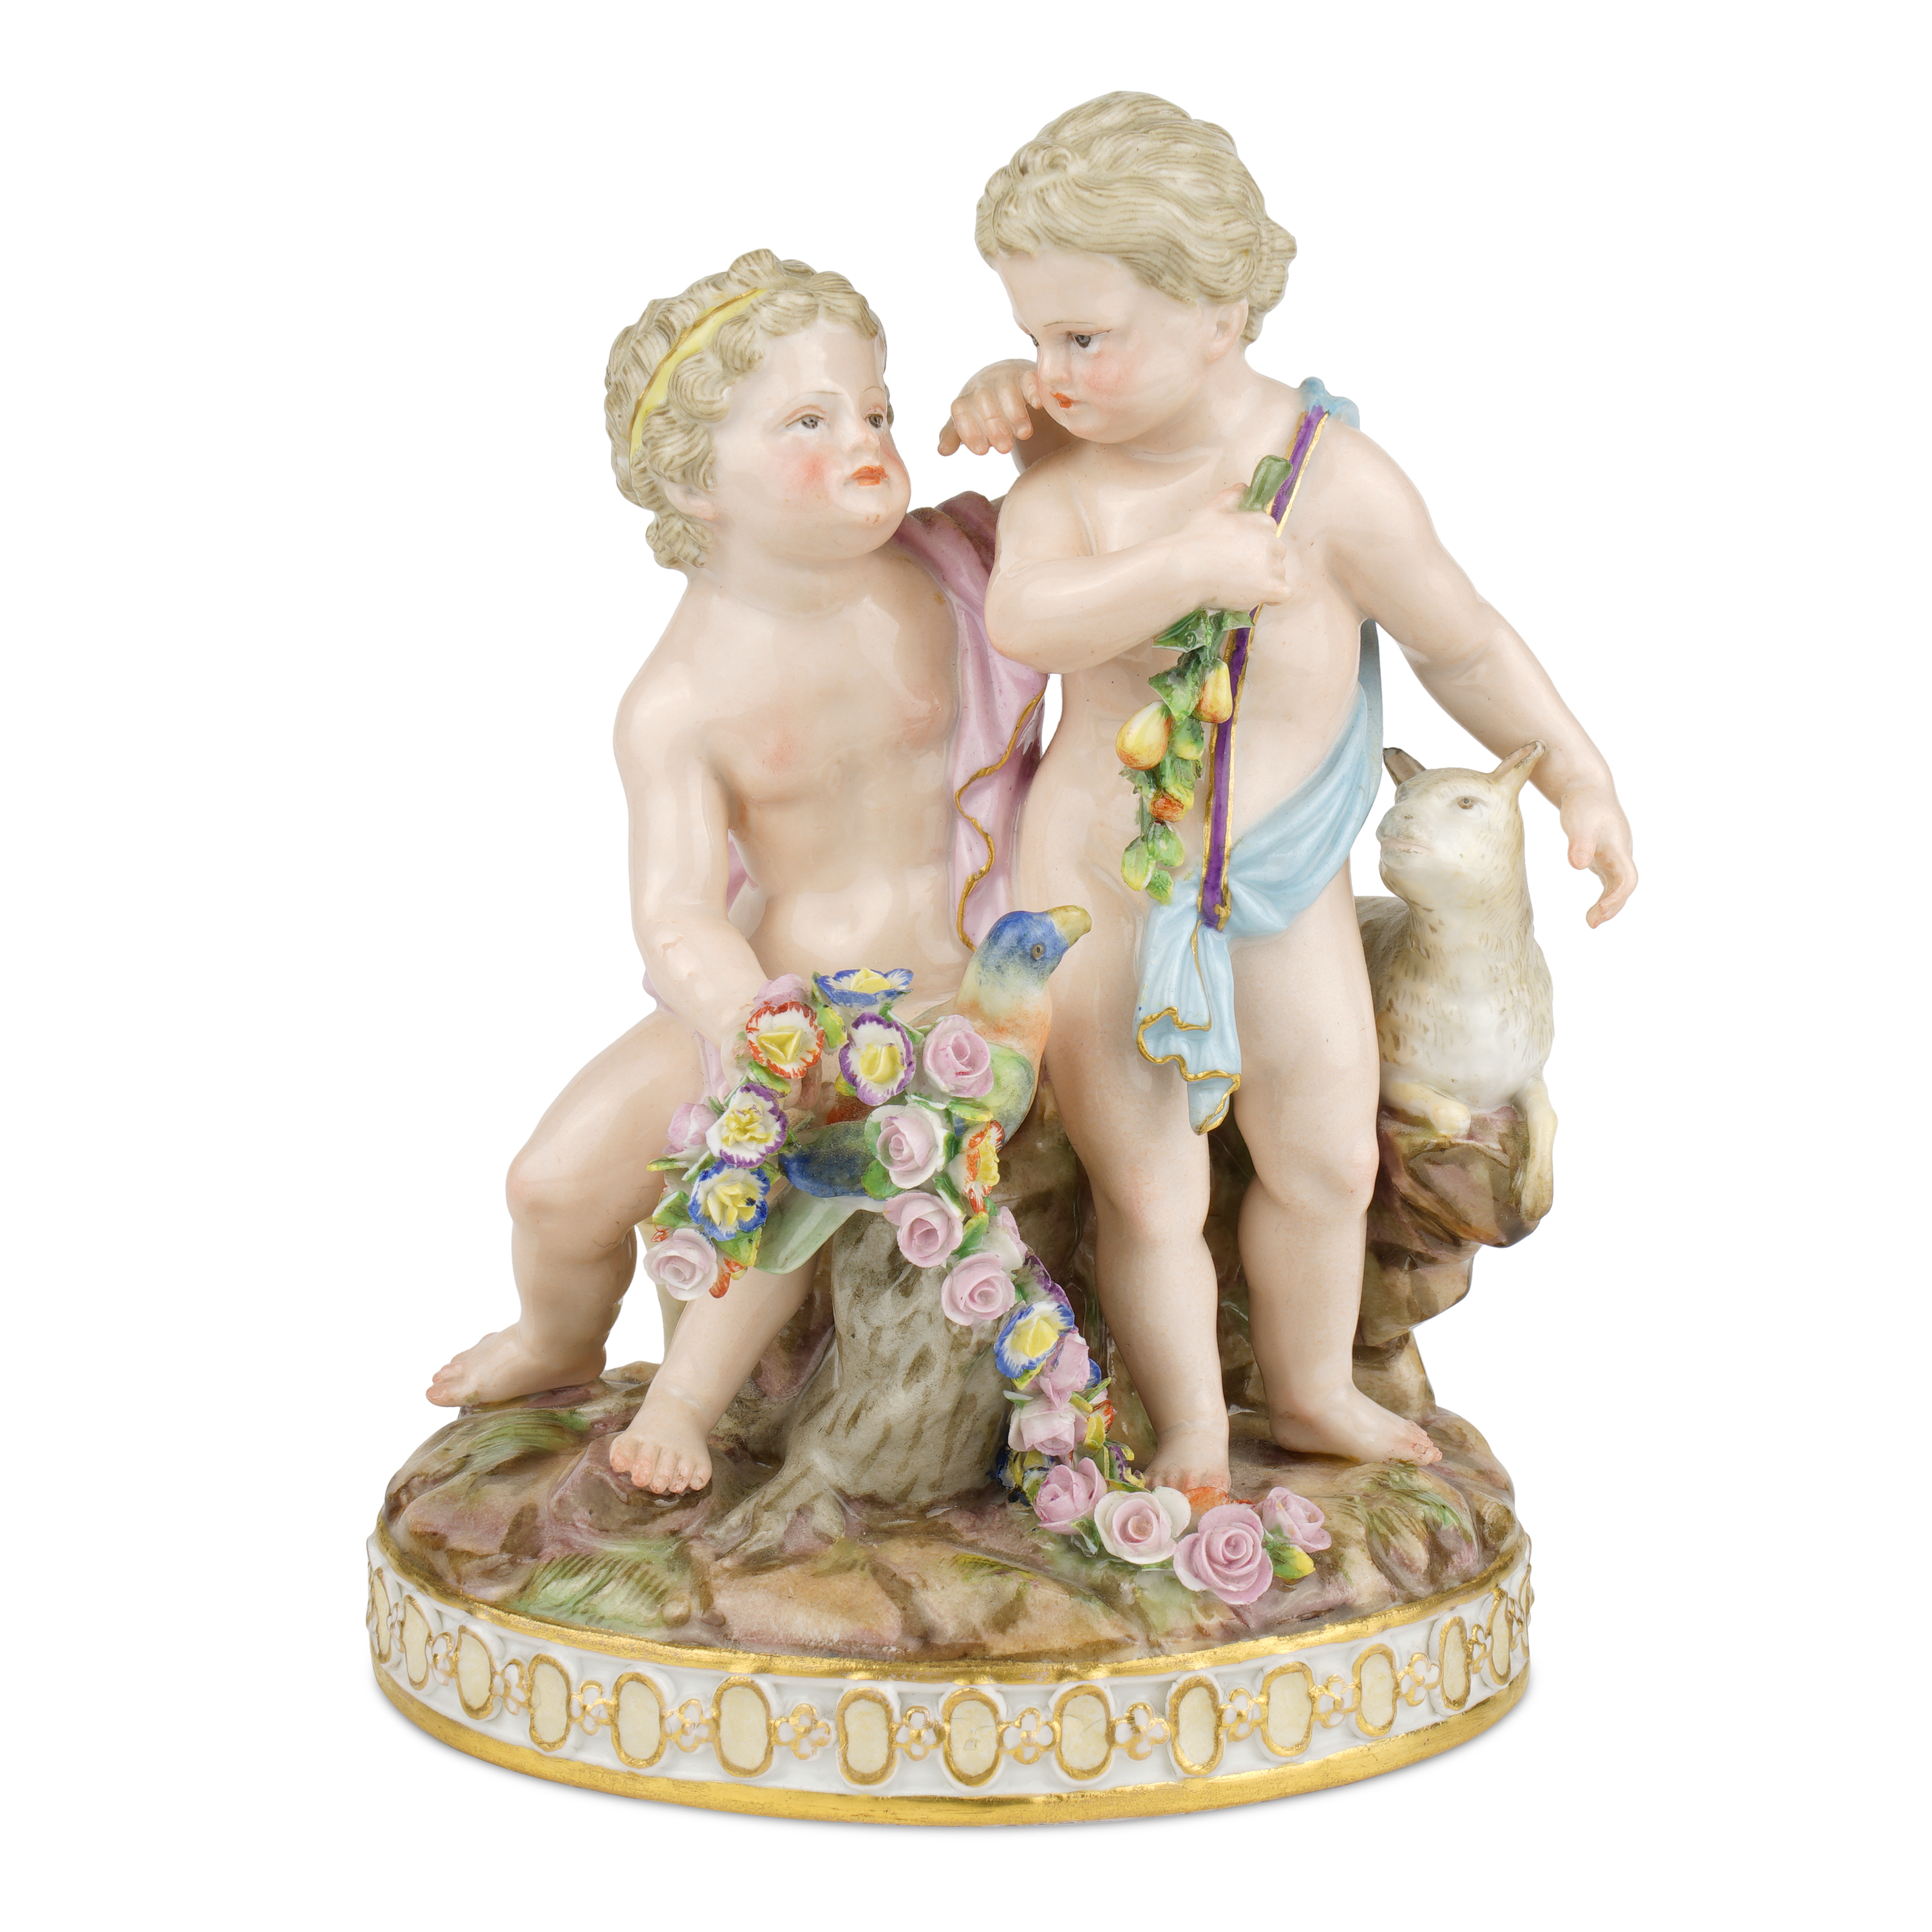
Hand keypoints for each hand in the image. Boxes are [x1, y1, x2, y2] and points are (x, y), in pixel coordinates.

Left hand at [938, 360, 1040, 455]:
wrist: (1010, 380)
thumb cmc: (986, 408)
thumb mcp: (970, 420)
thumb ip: (956, 435)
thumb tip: (942, 450)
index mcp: (966, 398)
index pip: (960, 409)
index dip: (969, 430)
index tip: (981, 451)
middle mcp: (983, 385)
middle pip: (983, 400)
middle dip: (994, 426)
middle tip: (1004, 449)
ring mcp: (1005, 377)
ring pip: (1006, 390)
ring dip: (1015, 414)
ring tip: (1022, 435)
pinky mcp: (1027, 374)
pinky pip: (1029, 378)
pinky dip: (1033, 390)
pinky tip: (1036, 405)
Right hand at [1174, 486, 1299, 611]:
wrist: (1186, 569)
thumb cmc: (1194, 540)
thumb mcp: (1210, 510)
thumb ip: (1230, 497)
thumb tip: (1244, 487)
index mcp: (1259, 521)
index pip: (1269, 531)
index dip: (1254, 544)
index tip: (1240, 553)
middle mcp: (1270, 541)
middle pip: (1276, 553)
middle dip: (1262, 562)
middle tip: (1238, 572)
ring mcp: (1271, 565)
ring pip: (1279, 574)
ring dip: (1265, 580)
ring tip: (1240, 586)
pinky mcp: (1269, 587)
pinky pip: (1283, 594)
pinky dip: (1273, 597)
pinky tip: (1259, 597)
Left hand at [1559, 787, 1636, 925]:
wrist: (1587, 788)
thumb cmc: (1582, 803)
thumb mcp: (1577, 822)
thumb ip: (1579, 843)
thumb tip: (1578, 866)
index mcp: (1618, 846)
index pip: (1627, 878)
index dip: (1617, 897)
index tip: (1601, 910)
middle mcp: (1621, 853)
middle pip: (1625, 886)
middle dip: (1612, 907)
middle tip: (1591, 923)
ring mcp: (1616, 856)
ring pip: (1619, 886)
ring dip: (1609, 905)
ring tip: (1591, 921)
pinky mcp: (1607, 856)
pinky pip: (1612, 882)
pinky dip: (1605, 897)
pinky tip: (1594, 908)